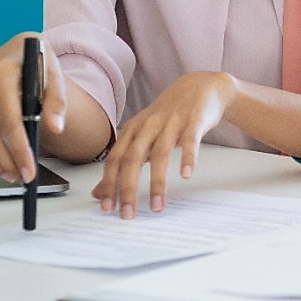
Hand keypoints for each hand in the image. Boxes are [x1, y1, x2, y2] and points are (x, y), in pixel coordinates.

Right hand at [0, 32, 66, 183]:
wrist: (17, 49)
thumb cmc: (36, 63)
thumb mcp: (54, 75)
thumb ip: (56, 101)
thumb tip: (56, 127)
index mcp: (2, 73)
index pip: (10, 120)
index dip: (19, 149)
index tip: (28, 170)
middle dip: (5, 160)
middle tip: (20, 176)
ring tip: (6, 173)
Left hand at [91, 71, 235, 217]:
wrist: (201, 86)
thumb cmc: (169, 115)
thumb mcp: (142, 135)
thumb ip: (122, 162)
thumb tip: (99, 193)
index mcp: (133, 129)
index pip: (115, 159)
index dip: (109, 183)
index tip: (107, 208)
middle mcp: (149, 125)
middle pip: (133, 158)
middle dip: (128, 188)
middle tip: (128, 214)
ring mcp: (172, 122)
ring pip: (161, 153)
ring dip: (157, 182)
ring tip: (156, 206)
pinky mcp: (194, 120)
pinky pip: (190, 140)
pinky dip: (187, 157)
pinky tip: (186, 174)